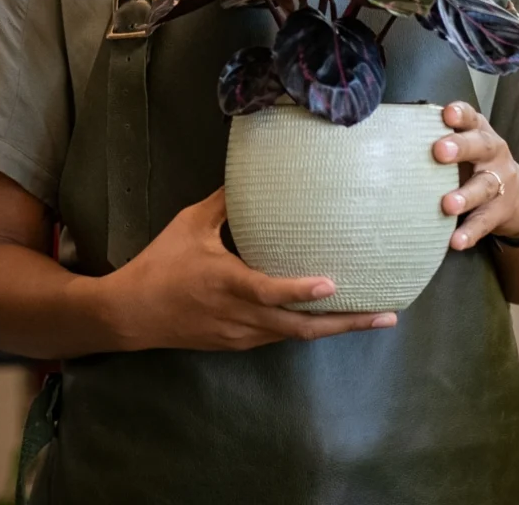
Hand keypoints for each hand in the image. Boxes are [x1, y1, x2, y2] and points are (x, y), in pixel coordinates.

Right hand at [96, 188, 397, 351]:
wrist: (132, 313)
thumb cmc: (161, 264)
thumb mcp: (189, 225)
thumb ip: (224, 203)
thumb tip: (252, 175)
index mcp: (226, 283)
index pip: (269, 292)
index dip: (299, 291)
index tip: (331, 285)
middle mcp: (240, 315)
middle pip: (301, 327)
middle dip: (346, 323)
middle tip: (385, 314)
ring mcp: (242, 334)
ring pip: (295, 335)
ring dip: (334, 328)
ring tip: (373, 317)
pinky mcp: (239, 343)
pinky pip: (280, 336)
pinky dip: (308, 328)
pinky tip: (328, 318)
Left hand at [433, 101, 518, 249]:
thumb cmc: (475, 165)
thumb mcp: (464, 147)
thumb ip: (436, 139)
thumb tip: (385, 138)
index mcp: (479, 132)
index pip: (471, 118)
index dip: (460, 114)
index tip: (447, 114)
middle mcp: (493, 154)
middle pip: (480, 146)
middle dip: (460, 147)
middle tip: (439, 151)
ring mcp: (500, 182)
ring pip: (484, 186)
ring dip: (465, 196)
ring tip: (448, 205)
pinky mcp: (500, 211)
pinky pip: (484, 221)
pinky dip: (470, 232)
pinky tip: (456, 241)